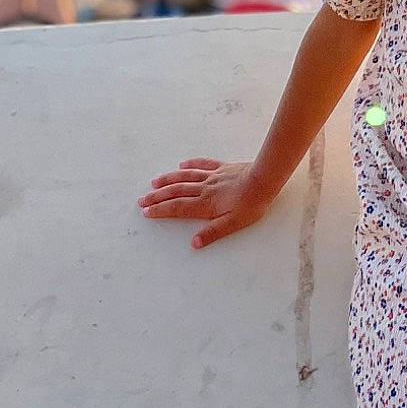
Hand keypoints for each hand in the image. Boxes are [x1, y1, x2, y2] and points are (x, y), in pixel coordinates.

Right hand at [138, 158, 272, 249]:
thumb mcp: (233, 223)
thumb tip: (194, 243)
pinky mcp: (222, 167)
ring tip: (154, 183)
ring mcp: (213, 176)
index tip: (146, 211)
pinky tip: (182, 164)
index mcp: (205, 204)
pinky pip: (203, 164)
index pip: (178, 208)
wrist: (264, 179)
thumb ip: (213, 232)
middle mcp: (205, 188)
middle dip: (158, 196)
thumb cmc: (251, 204)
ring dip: (169, 180)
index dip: (160, 210)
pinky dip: (191, 164)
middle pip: (176, 192)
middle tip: (142, 199)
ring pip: (185, 177)